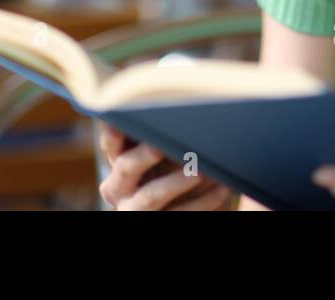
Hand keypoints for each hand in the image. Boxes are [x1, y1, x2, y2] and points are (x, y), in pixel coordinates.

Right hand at [97, 123, 234, 210]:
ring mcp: (136, 208)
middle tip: (160, 146)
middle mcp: (119, 187)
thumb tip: (182, 111)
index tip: (122, 121)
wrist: (181, 206)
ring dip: (175, 183)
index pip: (112, 143)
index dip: (115, 133)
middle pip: (125, 167)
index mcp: (119, 162)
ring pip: (150, 196)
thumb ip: (164, 136)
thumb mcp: (165, 154)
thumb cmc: (175, 170)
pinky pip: (180, 214)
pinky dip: (203, 201)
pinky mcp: (156, 223)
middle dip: (143, 156)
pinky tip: (222, 189)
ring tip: (200, 172)